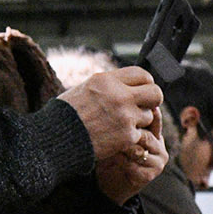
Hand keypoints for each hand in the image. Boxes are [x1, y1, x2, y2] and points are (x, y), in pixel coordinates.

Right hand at [65, 67, 165, 204]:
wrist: (56, 139)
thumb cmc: (67, 115)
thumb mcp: (85, 88)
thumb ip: (109, 85)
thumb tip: (128, 83)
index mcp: (107, 80)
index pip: (142, 74)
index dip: (146, 83)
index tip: (142, 90)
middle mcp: (119, 95)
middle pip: (156, 93)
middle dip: (152, 100)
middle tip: (143, 106)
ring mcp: (125, 117)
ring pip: (149, 115)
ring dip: (140, 121)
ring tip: (121, 124)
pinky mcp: (127, 136)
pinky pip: (141, 134)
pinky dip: (132, 136)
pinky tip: (117, 137)